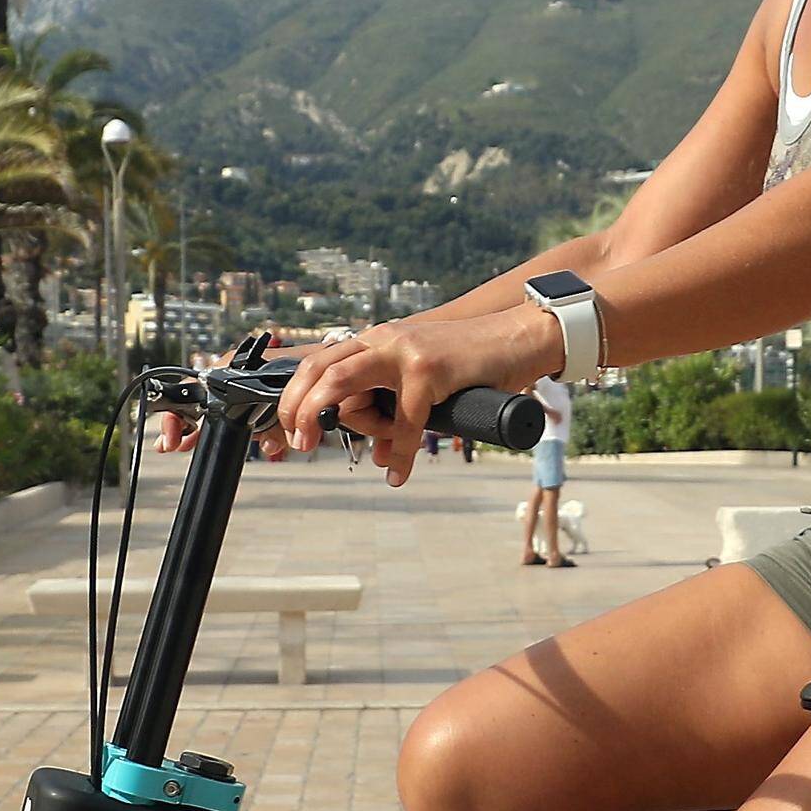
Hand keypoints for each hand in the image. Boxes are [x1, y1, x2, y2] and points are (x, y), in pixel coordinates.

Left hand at [274, 303, 546, 482]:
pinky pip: (404, 420)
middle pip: (319, 370)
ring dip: (338, 423)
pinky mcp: (429, 369)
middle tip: (300, 443)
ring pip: (345, 386)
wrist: (520, 337)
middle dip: (298, 408)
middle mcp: (383, 339)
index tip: (290, 428)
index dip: (296, 395)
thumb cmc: (473, 364)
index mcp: (376, 341)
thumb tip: (382, 455)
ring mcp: (403, 352)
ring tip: (367, 453)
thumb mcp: (422, 378)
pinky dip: (401, 453)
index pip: (319, 362)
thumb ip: (397, 406)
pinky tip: (398, 473)